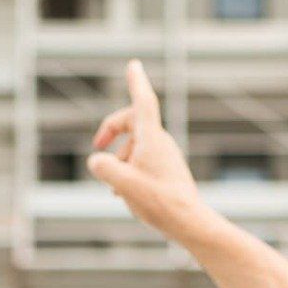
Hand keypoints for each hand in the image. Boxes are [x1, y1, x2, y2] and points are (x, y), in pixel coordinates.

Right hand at [87, 59, 210, 242]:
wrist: (190, 224)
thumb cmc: (159, 203)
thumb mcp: (122, 184)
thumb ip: (104, 167)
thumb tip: (97, 161)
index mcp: (151, 138)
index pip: (142, 101)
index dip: (136, 82)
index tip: (134, 64)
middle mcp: (161, 142)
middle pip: (132, 122)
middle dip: (111, 131)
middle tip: (98, 149)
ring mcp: (166, 156)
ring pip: (136, 145)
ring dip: (119, 159)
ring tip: (115, 188)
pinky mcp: (167, 170)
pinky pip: (143, 160)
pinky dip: (129, 170)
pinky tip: (124, 194)